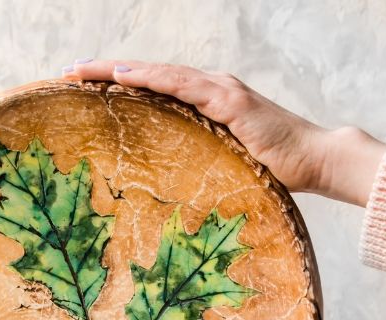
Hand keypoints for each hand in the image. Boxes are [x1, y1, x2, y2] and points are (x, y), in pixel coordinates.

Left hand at [62, 59, 385, 207]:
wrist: (315, 159)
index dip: (122, 86)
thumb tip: (168, 183)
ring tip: (83, 72)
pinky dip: (153, 80)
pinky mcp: (231, 102)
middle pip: (151, 76)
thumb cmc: (270, 168)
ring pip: (161, 75)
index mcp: (206, 105)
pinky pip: (184, 86)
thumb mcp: (224, 163)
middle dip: (109, 73)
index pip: (156, 90)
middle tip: (70, 74)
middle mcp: (210, 90)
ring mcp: (220, 92)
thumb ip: (198, 160)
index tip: (86, 90)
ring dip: (120, 71)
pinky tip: (124, 77)